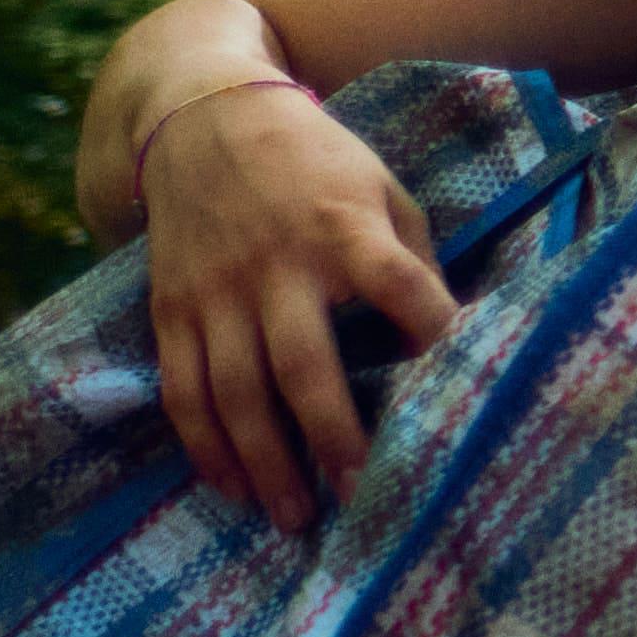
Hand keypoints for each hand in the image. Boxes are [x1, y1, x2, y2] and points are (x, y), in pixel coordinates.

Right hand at [141, 79, 459, 528]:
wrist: (201, 118)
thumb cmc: (315, 162)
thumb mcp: (382, 188)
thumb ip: (412, 260)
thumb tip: (450, 339)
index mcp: (343, 227)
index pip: (398, 283)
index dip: (434, 331)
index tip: (465, 388)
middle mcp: (276, 265)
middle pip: (304, 364)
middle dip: (333, 438)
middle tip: (361, 499)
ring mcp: (216, 292)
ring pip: (234, 392)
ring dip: (264, 462)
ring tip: (294, 518)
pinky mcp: (171, 309)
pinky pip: (182, 389)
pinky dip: (204, 445)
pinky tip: (231, 485)